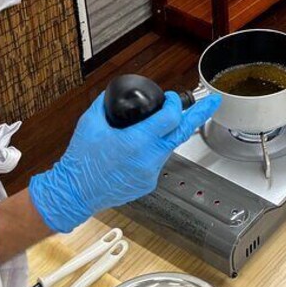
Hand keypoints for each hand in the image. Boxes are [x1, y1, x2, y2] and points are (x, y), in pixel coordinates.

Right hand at [29, 91, 220, 232]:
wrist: (74, 192)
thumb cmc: (80, 160)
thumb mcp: (90, 122)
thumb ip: (105, 103)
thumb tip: (114, 93)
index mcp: (136, 141)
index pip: (170, 118)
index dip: (175, 104)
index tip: (172, 97)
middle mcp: (148, 158)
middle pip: (182, 132)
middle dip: (200, 115)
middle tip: (212, 102)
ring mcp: (150, 173)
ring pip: (168, 147)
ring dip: (167, 134)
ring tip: (160, 124)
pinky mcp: (148, 183)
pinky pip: (157, 162)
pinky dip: (152, 152)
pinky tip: (137, 150)